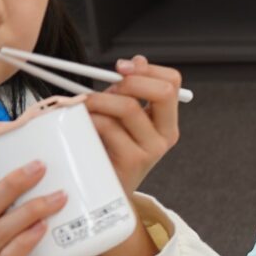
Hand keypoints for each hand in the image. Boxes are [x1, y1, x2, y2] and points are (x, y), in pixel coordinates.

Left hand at [80, 56, 181, 197]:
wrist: (104, 193)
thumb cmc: (109, 151)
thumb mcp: (123, 119)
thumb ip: (131, 92)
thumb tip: (136, 61)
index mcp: (167, 121)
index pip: (172, 82)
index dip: (148, 69)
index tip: (121, 67)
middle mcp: (165, 135)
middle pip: (162, 91)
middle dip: (130, 81)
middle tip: (106, 86)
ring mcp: (152, 149)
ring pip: (129, 107)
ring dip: (100, 99)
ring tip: (84, 105)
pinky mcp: (132, 160)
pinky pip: (108, 127)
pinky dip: (90, 119)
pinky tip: (82, 124)